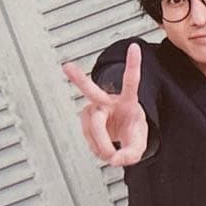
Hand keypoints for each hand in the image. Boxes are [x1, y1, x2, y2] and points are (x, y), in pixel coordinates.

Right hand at [62, 44, 147, 166]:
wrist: (123, 132)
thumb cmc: (132, 131)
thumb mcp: (139, 146)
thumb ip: (131, 154)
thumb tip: (114, 159)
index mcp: (128, 101)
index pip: (131, 81)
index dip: (133, 64)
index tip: (135, 46)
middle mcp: (108, 101)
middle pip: (92, 92)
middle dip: (78, 79)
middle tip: (66, 67)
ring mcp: (95, 109)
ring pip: (93, 126)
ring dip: (100, 144)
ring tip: (109, 153)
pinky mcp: (86, 119)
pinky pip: (89, 137)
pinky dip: (96, 148)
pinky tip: (101, 148)